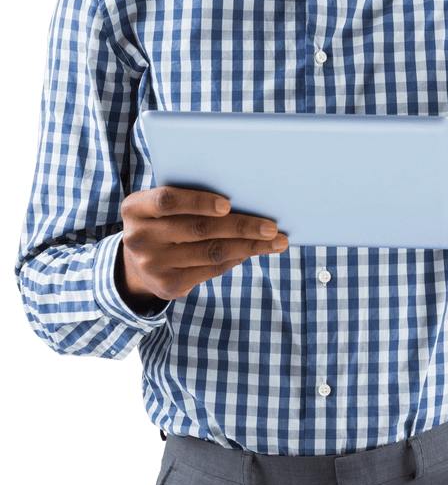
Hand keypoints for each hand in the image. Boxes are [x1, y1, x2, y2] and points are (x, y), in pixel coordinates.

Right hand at [120, 187, 288, 300]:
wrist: (136, 263)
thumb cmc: (162, 221)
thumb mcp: (161, 206)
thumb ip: (188, 198)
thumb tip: (244, 199)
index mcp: (135, 208)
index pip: (167, 200)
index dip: (198, 202)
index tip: (227, 204)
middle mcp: (139, 237)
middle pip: (198, 229)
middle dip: (241, 227)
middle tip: (271, 227)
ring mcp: (152, 264)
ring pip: (211, 252)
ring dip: (249, 246)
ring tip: (275, 241)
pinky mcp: (168, 286)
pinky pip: (211, 269)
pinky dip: (237, 258)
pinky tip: (254, 251)